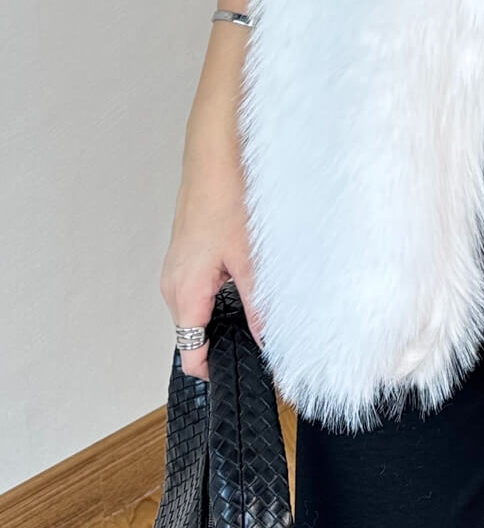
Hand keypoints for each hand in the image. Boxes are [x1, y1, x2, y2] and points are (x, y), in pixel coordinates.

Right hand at [160, 135, 266, 381]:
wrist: (214, 153)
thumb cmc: (225, 196)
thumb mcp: (250, 259)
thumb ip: (258, 306)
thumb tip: (268, 340)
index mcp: (183, 292)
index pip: (190, 354)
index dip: (216, 370)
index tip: (245, 374)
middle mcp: (173, 284)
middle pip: (194, 334)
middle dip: (225, 342)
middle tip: (262, 342)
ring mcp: (177, 268)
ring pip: (198, 310)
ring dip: (224, 315)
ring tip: (258, 307)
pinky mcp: (186, 254)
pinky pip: (199, 289)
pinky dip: (220, 293)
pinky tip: (246, 279)